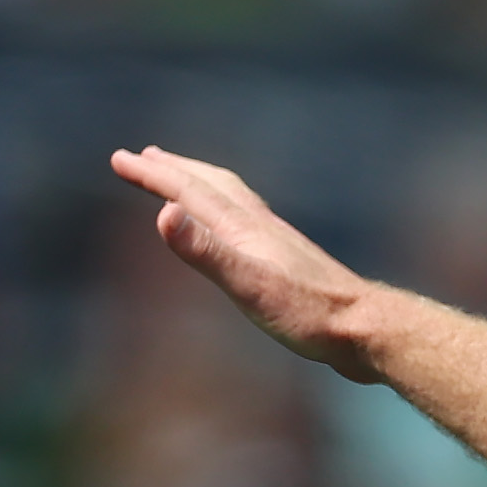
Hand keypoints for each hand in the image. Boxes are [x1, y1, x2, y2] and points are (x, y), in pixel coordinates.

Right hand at [109, 146, 383, 380]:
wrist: (367, 330)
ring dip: (204, 185)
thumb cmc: (309, 314)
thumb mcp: (249, 286)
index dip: (152, 176)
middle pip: (212, 186)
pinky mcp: (293, 264)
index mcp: (244, 229)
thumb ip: (206, 252)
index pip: (189, 191)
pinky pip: (250, 224)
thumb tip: (163, 212)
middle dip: (175, 170)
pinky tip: (238, 231)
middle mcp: (261, 227)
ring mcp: (279, 244)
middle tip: (146, 156)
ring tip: (187, 181)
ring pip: (234, 201)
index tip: (119, 159)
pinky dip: (231, 214)